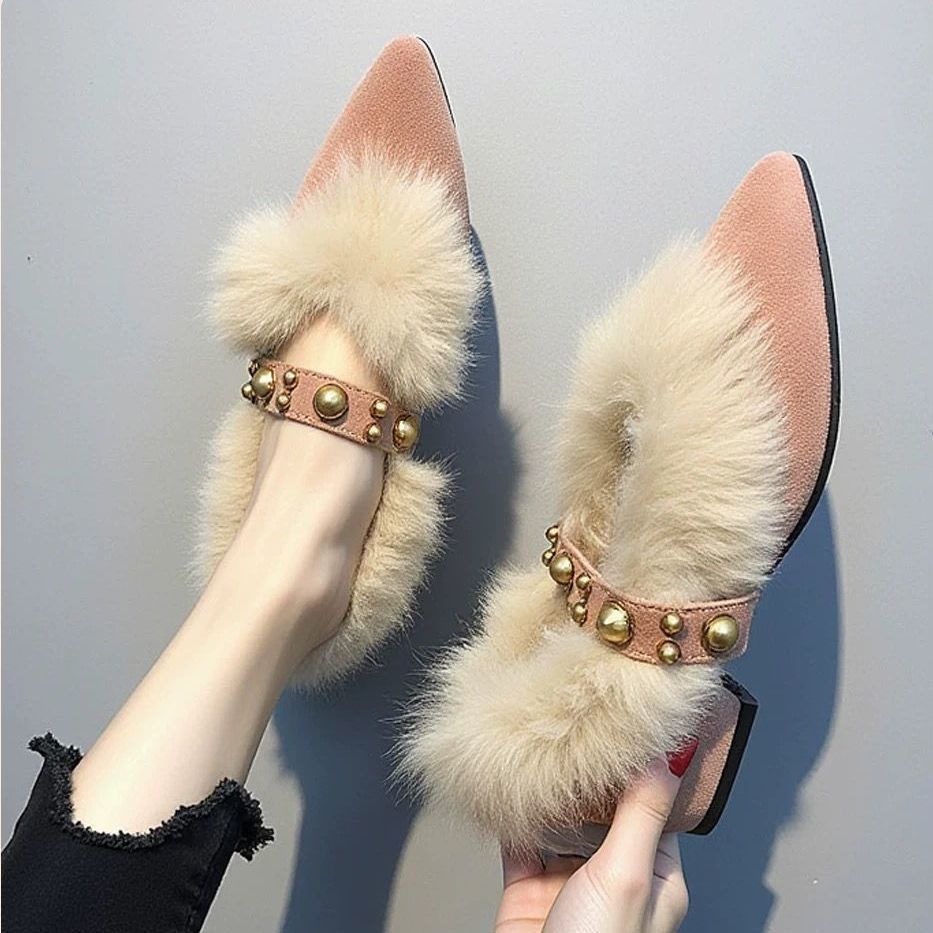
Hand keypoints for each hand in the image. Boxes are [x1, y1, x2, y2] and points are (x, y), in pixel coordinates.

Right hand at [495, 742, 695, 932]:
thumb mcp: (627, 875)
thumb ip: (641, 814)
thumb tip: (665, 758)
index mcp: (653, 877)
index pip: (652, 806)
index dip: (639, 767)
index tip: (625, 726)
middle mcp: (613, 877)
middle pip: (602, 810)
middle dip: (587, 776)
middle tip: (574, 729)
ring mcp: (568, 883)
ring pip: (559, 822)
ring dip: (548, 793)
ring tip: (540, 751)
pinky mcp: (528, 890)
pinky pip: (520, 842)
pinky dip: (513, 817)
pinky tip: (509, 791)